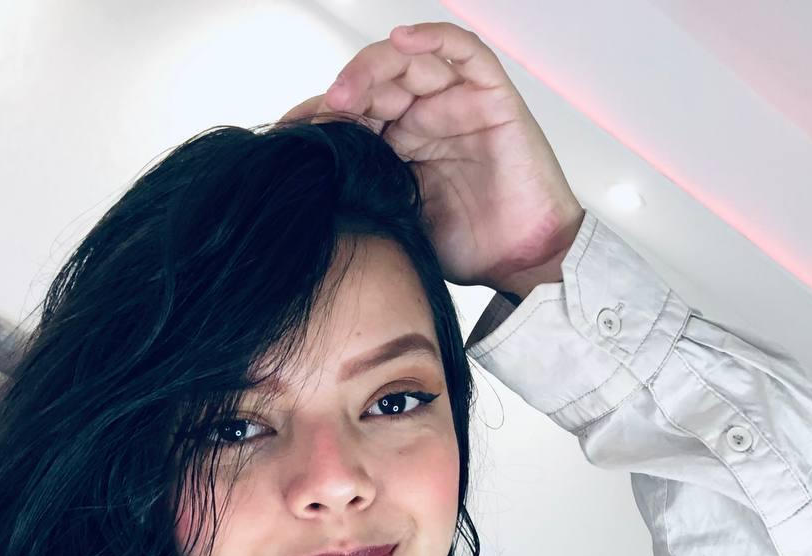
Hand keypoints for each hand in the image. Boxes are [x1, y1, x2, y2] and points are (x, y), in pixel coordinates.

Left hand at [278, 21, 584, 295]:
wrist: (521, 262)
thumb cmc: (469, 247)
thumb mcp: (396, 220)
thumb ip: (362, 193)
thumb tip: (308, 183)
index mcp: (399, 146)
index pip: (354, 114)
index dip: (322, 118)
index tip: (290, 137)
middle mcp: (425, 117)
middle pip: (377, 83)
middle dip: (344, 94)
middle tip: (320, 117)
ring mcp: (457, 103)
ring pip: (411, 60)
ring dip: (373, 67)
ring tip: (347, 92)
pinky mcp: (491, 96)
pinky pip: (464, 52)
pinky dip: (434, 38)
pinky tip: (403, 41)